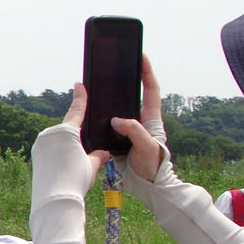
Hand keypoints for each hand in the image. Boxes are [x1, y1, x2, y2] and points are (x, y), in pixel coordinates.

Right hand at [60, 59, 165, 183]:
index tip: (141, 57)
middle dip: (126, 80)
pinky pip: (107, 124)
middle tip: (115, 68)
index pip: (151, 89)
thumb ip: (135, 131)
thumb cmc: (152, 165)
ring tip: (99, 87)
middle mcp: (139, 121)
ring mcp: (128, 130)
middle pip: (133, 95)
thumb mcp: (147, 147)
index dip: (147, 72)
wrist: (146, 185)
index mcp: (151, 118)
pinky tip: (90, 112)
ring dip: (110, 99)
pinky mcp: (118, 139)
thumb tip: (117, 120)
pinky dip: (99, 117)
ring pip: (118, 109)